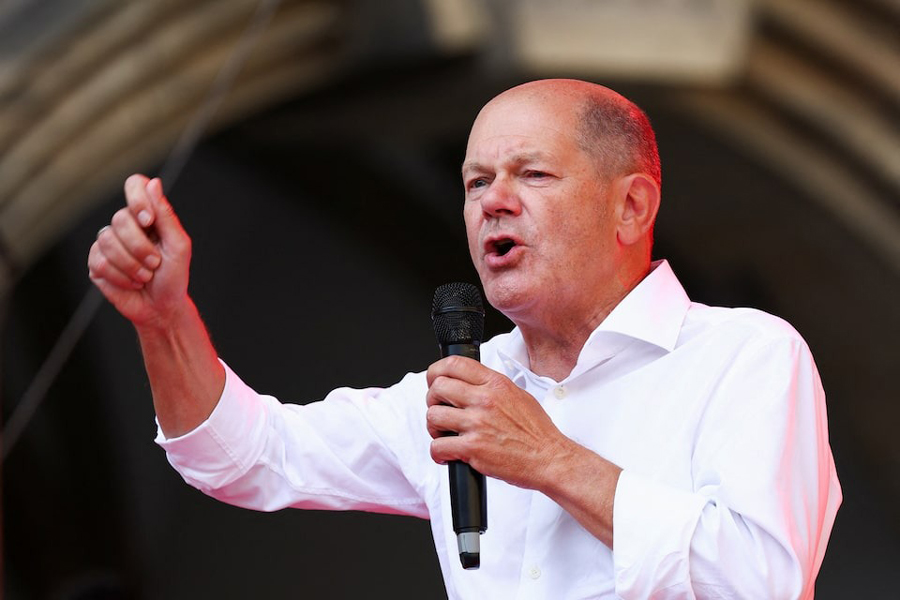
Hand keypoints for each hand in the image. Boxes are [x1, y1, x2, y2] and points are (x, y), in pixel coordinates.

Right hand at [88, 174, 191, 328]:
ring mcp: (108, 243)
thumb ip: (165, 215)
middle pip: (120, 218)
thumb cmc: (173, 276)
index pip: (134, 185)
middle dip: (141, 247)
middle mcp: (125, 225)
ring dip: (132, 265)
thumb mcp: (178, 245)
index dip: (138, 200)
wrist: (161, 307)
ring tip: (145, 276)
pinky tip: (132, 283)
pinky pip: (100, 262)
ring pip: (107, 241)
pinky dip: (121, 277)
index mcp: (147, 216)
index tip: (148, 221)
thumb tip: (154, 182)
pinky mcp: (96, 262)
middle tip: (155, 264)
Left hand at [425, 355, 567, 490]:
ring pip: (433, 416)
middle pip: (438, 387)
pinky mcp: (473, 448)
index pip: (454, 364)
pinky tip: (448, 455)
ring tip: (444, 434)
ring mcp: (478, 423)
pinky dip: (438, 453)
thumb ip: (494, 387)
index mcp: (496, 384)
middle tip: (440, 410)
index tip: (434, 380)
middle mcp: (485, 400)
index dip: (436, 371)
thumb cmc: (537, 432)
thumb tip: (472, 384)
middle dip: (432, 400)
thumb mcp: (519, 395)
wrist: (549, 459)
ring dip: (433, 427)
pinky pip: (438, 446)